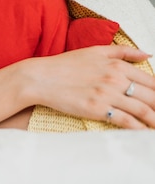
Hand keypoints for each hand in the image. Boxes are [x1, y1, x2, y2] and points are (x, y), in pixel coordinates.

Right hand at [29, 44, 154, 128]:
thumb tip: (147, 53)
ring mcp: (106, 94)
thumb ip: (122, 51)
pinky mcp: (97, 109)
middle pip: (151, 96)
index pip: (151, 80)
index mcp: (116, 64)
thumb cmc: (64, 65)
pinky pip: (127, 121)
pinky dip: (139, 129)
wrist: (40, 78)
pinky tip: (143, 132)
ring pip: (143, 110)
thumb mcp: (94, 51)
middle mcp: (115, 79)